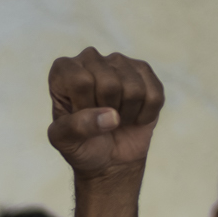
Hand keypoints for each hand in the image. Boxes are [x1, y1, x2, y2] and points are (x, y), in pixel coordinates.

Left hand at [47, 48, 163, 181]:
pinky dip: (145, 115)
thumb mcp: (64, 142)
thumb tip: (110, 115)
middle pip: (109, 84)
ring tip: (115, 118)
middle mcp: (90, 58)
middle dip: (106, 112)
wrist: (107, 157)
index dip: (84, 107)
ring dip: (126, 114)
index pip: (81, 81)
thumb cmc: (81, 144)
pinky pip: (154, 96)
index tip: (79, 116)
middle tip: (99, 119)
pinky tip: (133, 116)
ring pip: (133, 90)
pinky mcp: (144, 71)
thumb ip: (75, 128)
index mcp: (63, 71)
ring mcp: (119, 62)